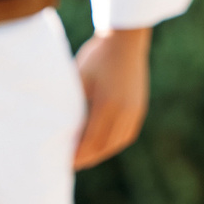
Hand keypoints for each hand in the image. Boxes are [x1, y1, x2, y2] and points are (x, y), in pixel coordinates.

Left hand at [73, 27, 151, 169]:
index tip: (65, 162)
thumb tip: (64, 130)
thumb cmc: (97, 56)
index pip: (91, 142)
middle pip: (105, 147)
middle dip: (88, 158)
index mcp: (107, 106)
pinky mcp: (140, 107)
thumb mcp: (79, 80)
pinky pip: (127, 134)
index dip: (78, 156)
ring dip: (102, 152)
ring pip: (118, 142)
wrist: (125, 40)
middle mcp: (124, 112)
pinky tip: (103, 142)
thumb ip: (74, 107)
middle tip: (72, 164)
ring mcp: (135, 110)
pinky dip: (114, 142)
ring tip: (86, 156)